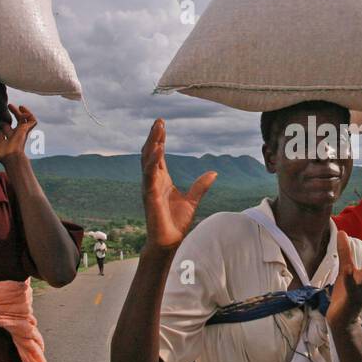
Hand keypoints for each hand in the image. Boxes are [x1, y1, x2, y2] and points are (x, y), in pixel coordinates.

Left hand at [0, 103, 36, 162]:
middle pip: (17, 122)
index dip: (5, 122)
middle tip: (9, 105)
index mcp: (10, 138)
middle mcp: (16, 134)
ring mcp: (22, 132)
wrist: (11, 157)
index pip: (8, 128)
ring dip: (21, 112)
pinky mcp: (25, 130)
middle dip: (14, 113)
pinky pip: (32, 121)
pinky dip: (29, 114)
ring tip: (16, 105)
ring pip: (24, 120)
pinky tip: (22, 108)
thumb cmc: (5, 154)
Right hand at [142, 119, 216, 250]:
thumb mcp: (192, 200)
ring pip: (147, 160)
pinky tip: (158, 149)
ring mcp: (149, 187)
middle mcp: (152, 181)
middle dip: (154, 137)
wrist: (170, 241)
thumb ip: (200, 186)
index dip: (159, 140)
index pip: (158, 156)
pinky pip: (149, 175)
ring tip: (158, 128)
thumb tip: (213, 173)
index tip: (162, 125)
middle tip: (159, 120)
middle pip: (150, 154)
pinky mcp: (150, 195)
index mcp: (161, 180)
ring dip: (152, 144)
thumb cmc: (176, 222)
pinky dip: (153, 161)